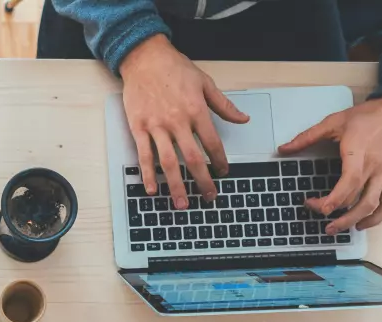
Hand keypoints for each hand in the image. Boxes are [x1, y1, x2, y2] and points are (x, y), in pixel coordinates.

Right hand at [119, 34, 248, 209]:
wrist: (145, 59)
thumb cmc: (175, 69)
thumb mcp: (205, 83)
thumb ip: (224, 105)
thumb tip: (242, 119)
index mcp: (196, 111)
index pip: (212, 143)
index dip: (220, 161)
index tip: (223, 172)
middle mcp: (177, 122)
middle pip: (193, 158)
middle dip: (203, 181)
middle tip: (209, 196)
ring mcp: (156, 127)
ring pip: (169, 162)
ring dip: (176, 185)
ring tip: (182, 203)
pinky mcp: (139, 128)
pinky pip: (144, 156)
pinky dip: (148, 175)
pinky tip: (153, 189)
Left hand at [279, 96, 381, 233]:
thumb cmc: (369, 116)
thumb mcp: (335, 121)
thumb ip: (308, 137)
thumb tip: (283, 148)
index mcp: (359, 153)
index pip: (349, 182)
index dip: (332, 199)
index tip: (315, 205)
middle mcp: (374, 167)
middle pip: (357, 199)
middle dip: (335, 213)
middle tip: (317, 216)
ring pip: (373, 205)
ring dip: (354, 221)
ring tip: (336, 229)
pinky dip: (377, 217)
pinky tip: (362, 223)